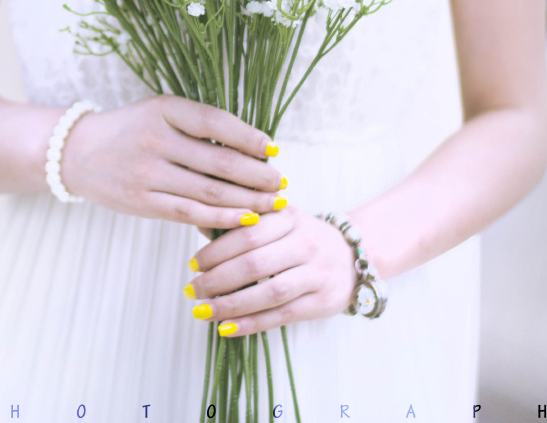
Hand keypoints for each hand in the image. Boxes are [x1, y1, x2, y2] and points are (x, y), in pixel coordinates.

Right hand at [59, 95, 284, 229]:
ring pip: (210, 191)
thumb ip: (198, 126)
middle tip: (280, 183)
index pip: (216, 123)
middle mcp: (155, 139)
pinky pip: (190, 213)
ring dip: (248, 200)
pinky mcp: (142, 202)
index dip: (250, 137)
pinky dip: (221, 218)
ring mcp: (147, 173)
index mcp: (164, 109)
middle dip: (258, 175)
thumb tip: (253, 150)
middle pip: (219, 161)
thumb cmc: (131, 131)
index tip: (273, 150)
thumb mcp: (160, 113)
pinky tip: (244, 220)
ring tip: (272, 204)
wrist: (77, 153)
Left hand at [184, 205, 355, 335]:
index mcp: (289, 217)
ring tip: (203, 311)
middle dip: (217, 279)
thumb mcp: (279, 221)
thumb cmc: (302, 239)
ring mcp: (316, 273)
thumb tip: (198, 221)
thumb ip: (243, 223)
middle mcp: (305, 243)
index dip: (216, 251)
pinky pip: (282, 315)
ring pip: (269, 292)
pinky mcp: (322, 301)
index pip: (247, 233)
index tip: (193, 264)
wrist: (353, 257)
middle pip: (254, 263)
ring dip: (230, 305)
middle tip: (192, 290)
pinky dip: (251, 324)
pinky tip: (226, 328)